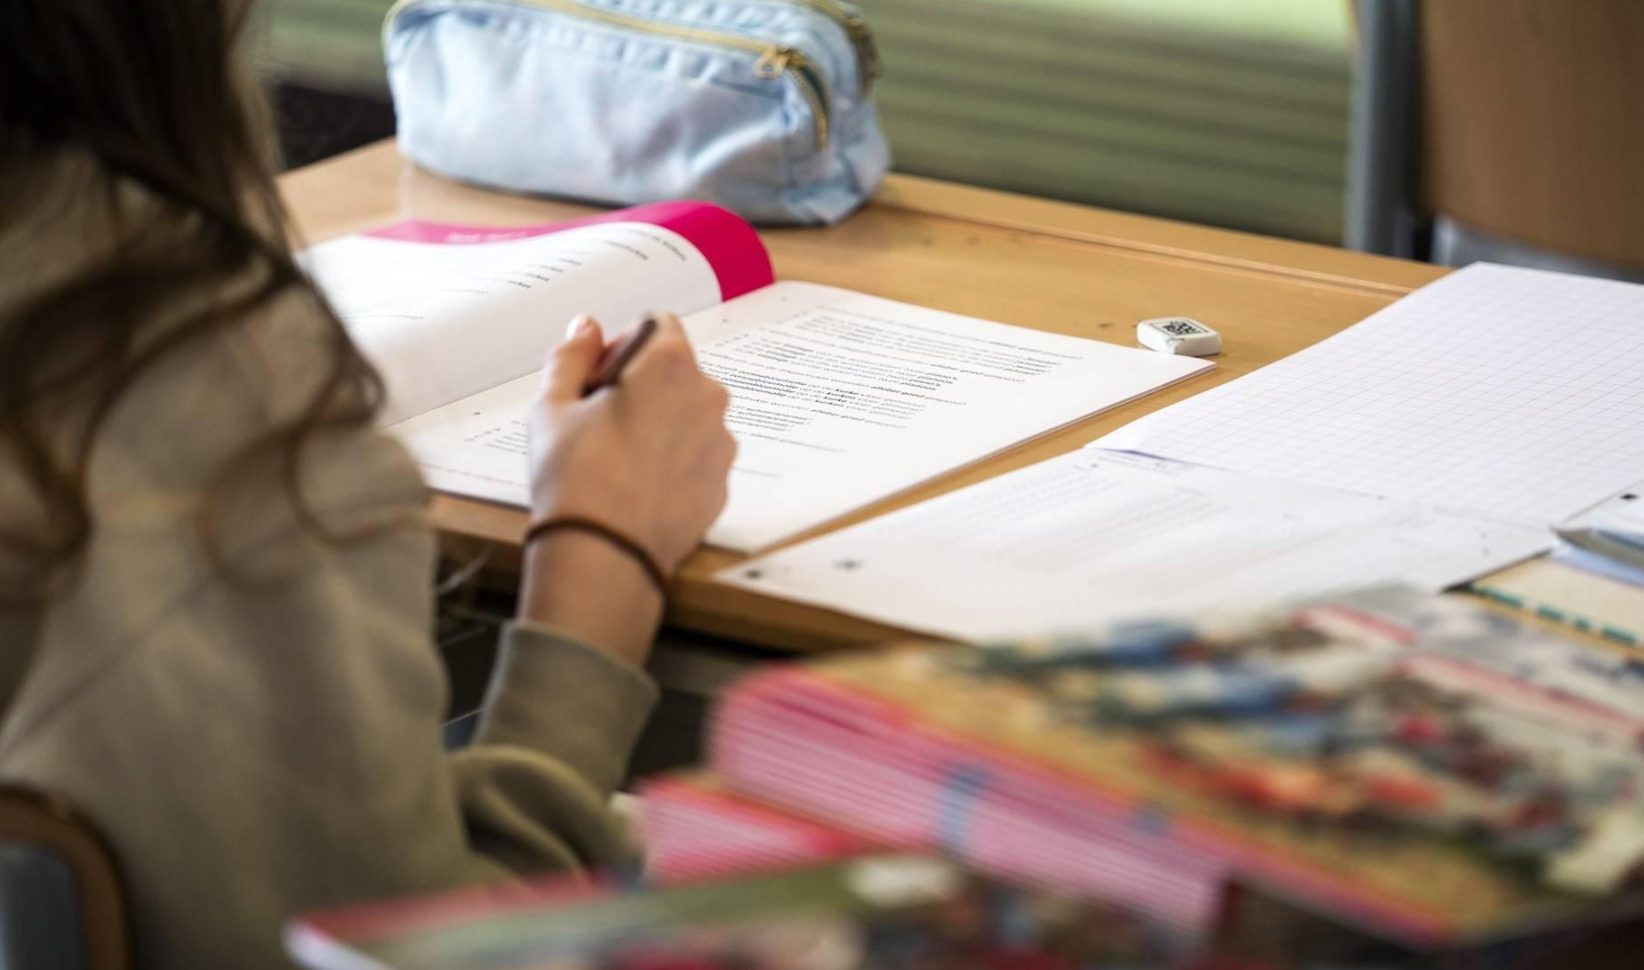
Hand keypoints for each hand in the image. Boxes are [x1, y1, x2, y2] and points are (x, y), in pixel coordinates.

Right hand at [528, 313, 735, 570]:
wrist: (604, 554)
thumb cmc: (575, 476)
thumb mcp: (553, 405)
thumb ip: (572, 355)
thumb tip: (585, 328)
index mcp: (671, 364)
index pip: (657, 325)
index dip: (623, 346)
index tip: (599, 379)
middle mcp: (708, 398)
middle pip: (676, 372)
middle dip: (643, 386)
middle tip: (601, 422)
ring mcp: (720, 445)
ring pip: (688, 417)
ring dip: (661, 425)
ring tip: (618, 460)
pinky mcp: (721, 486)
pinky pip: (697, 459)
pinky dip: (673, 464)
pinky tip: (638, 487)